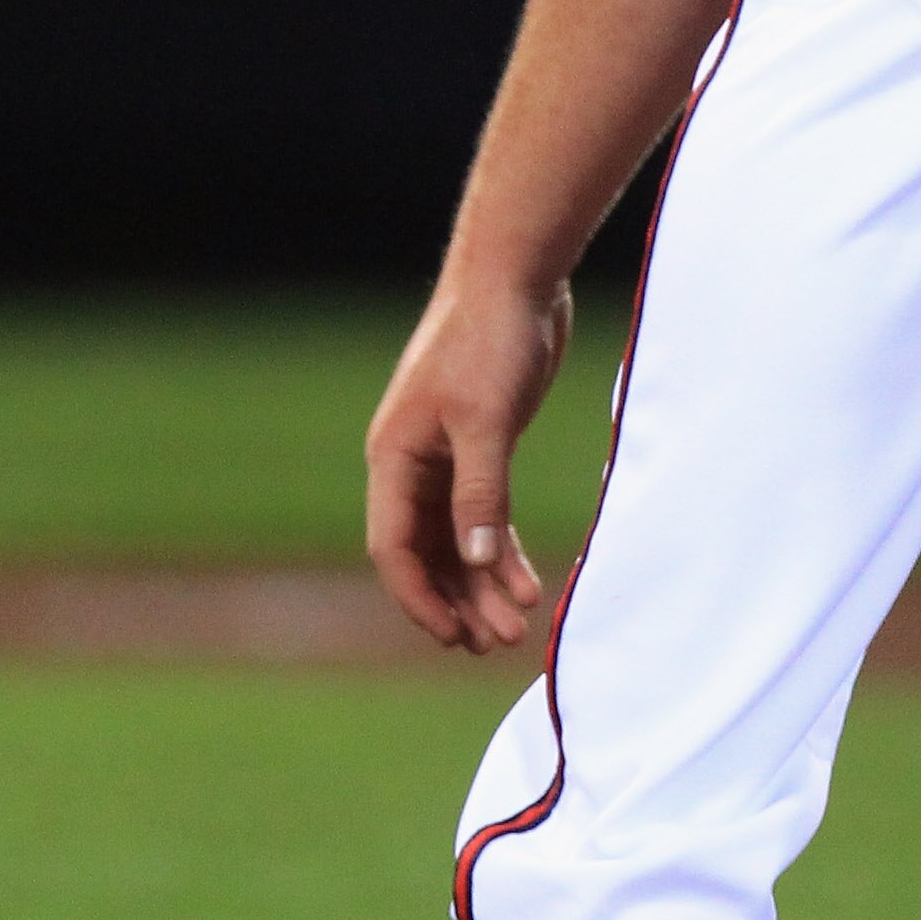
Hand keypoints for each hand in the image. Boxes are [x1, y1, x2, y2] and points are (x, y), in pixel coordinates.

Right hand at [366, 269, 572, 652]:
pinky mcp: (479, 446)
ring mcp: (444, 456)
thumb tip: (477, 564)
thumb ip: (481, 494)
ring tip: (514, 624)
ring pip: (455, 539)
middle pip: (425, 552)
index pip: (394, 548)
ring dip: (481, 582)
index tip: (454, 637)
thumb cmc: (490, 339)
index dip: (421, 598)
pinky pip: (482, 514)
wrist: (516, 276)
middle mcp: (410, 463)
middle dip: (457, 599)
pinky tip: (526, 579)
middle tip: (496, 642)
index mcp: (394, 457)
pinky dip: (500, 549)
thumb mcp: (486, 421)